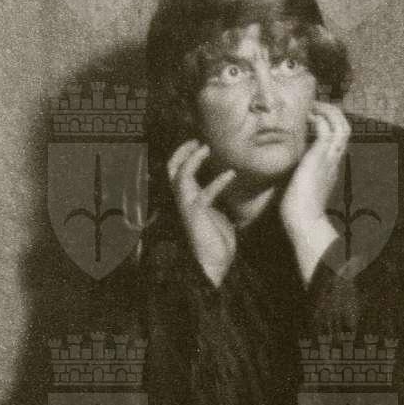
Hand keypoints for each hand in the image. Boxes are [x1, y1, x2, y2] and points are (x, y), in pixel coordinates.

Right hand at [167, 140, 237, 287]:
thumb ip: (216, 200)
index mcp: (187, 199)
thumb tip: (228, 187)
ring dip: (193, 160)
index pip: (177, 172)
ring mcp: (188, 207)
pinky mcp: (197, 215)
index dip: (184, 155)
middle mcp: (183, 201)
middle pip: (172, 169)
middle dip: (182, 152)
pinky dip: (217, 182)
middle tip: (197, 140)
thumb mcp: (218, 214)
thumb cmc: (217, 242)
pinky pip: (205, 193)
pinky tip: (230, 174)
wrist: (214, 264)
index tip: (199, 144)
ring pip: (182, 176)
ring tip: (206, 148)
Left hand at [279, 101, 349, 280]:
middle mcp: (334, 159)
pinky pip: (326, 129)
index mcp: (330, 166)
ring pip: (341, 125)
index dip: (329, 123)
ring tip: (312, 107)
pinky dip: (318, 118)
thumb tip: (285, 164)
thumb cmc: (297, 208)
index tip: (312, 116)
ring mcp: (329, 157)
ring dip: (327, 112)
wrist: (304, 220)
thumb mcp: (299, 183)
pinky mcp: (320, 156)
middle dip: (331, 112)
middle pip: (345, 127)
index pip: (337, 138)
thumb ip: (298, 171)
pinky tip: (306, 117)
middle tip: (313, 107)